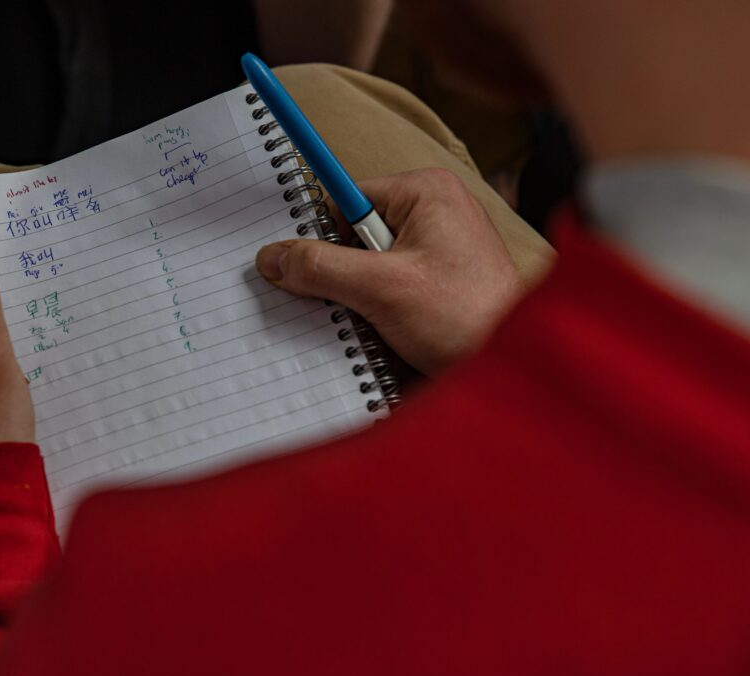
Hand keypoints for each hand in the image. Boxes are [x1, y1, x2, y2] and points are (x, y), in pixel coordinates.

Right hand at [256, 168, 529, 373]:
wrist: (516, 371)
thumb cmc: (466, 318)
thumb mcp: (380, 289)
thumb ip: (320, 267)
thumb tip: (272, 257)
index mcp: (426, 191)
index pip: (346, 198)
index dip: (320, 234)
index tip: (294, 264)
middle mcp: (435, 212)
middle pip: (355, 233)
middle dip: (340, 272)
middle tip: (342, 304)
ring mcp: (440, 248)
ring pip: (369, 264)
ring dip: (358, 296)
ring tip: (370, 322)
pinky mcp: (440, 282)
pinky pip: (389, 285)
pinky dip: (377, 309)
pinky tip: (382, 332)